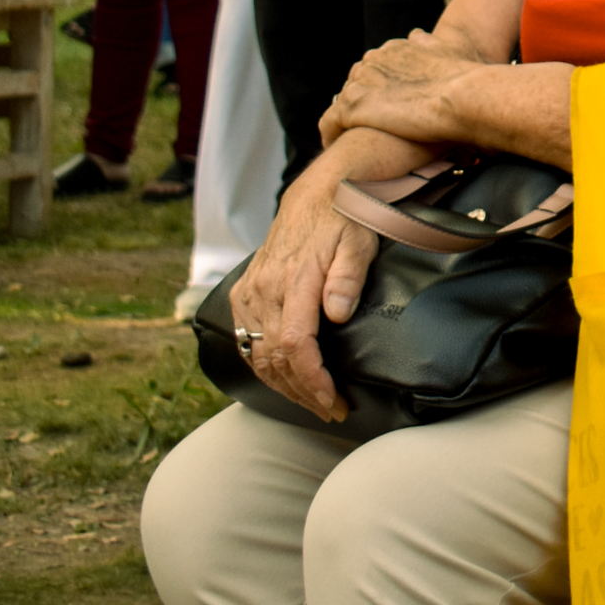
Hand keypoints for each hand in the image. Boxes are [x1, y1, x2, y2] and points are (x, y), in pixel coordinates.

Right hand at [227, 170, 384, 422]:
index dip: (311, 378)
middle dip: (303, 391)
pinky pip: (247, 340)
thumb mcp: (360, 241)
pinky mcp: (244, 294)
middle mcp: (263, 290)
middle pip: (275, 358)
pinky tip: (284, 380)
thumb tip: (338, 313)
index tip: (332, 400)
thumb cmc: (345, 217)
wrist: (316, 194)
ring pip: (258, 354)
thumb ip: (348, 277)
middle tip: (332, 410)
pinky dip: (264, 366)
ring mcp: (250, 293)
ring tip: (314, 403)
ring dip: (284, 385)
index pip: (295, 344)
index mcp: (293, 280)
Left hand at [321, 27, 487, 146]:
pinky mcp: (354, 107)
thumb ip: (427, 44)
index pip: (374, 68)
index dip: (379, 89)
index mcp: (394, 49)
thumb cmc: (465, 79)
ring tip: (355, 142)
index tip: (388, 108)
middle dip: (362, 104)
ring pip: (340, 103)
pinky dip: (332, 135)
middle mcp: (373, 60)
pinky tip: (340, 147)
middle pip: (355, 84)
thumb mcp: (446, 49)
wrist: (464, 96)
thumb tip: (416, 35)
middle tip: (375, 128)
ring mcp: (361, 83)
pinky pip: (329, 123)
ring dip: (346, 121)